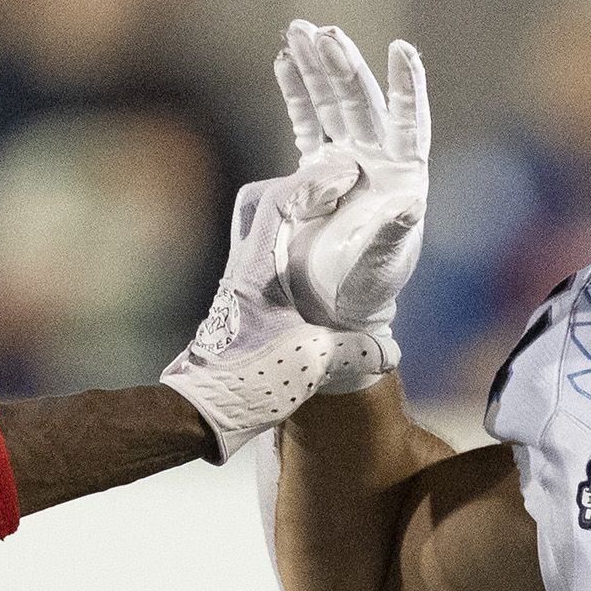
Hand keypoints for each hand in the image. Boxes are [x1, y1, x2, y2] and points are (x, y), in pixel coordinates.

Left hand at [162, 168, 395, 462]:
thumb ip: (354, 350)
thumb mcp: (312, 364)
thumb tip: (387, 349)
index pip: (277, 202)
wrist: (202, 410)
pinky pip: (262, 255)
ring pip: (259, 227)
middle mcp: (242, 269)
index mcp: (257, 271)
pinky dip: (287, 246)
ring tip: (329, 224)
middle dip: (297, 189)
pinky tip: (313, 266)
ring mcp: (237, 283)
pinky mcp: (238, 300)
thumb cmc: (250, 382)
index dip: (312, 182)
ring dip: (292, 217)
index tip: (344, 180)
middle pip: (259, 203)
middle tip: (333, 195)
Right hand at [270, 22, 429, 357]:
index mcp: (403, 177)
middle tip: (323, 33)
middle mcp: (376, 160)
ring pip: (331, 104)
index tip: (401, 49)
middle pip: (360, 102)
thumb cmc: (367, 291)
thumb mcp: (384, 267)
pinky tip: (283, 60)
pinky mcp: (315, 170)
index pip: (410, 122)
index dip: (407, 86)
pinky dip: (296, 93)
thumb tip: (410, 203)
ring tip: (298, 30)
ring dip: (316, 68)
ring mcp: (345, 160)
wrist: (335, 307)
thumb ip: (394, 236)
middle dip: (342, 67)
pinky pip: (306, 123)